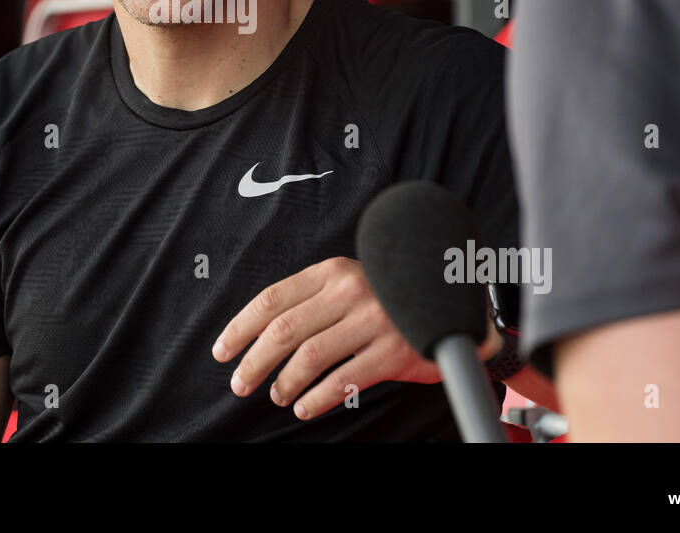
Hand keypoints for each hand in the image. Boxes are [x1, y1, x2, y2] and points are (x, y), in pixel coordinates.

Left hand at [212, 256, 501, 419]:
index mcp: (332, 271)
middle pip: (283, 331)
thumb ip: (311, 299)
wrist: (456, 308)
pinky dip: (316, 399)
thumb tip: (259, 333)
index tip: (223, 351)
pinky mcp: (392, 352)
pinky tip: (304, 407)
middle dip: (253, 361)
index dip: (240, 328)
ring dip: (283, 383)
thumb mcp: (350, 282)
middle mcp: (349, 292)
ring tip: (276, 395)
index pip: (272, 299)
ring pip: (308, 358)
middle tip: (240, 383)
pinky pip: (342, 380)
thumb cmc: (390, 299)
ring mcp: (373, 321)